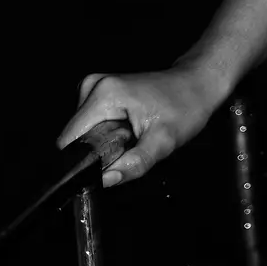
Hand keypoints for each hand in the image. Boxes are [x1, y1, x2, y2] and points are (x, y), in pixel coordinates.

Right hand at [55, 65, 226, 187]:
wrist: (197, 84)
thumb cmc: (185, 107)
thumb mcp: (164, 142)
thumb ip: (133, 164)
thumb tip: (104, 181)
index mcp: (104, 95)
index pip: (68, 140)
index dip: (82, 161)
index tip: (105, 167)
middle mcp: (94, 86)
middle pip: (75, 138)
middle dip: (97, 152)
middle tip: (130, 147)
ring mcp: (96, 87)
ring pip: (82, 134)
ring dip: (103, 144)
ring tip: (133, 136)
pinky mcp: (101, 93)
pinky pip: (91, 126)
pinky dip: (107, 135)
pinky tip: (129, 130)